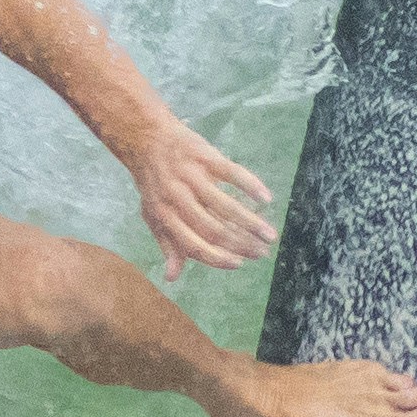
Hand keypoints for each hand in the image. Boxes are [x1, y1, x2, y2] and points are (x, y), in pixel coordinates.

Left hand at [123, 115, 277, 273]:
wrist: (147, 139)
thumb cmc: (154, 184)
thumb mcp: (153, 216)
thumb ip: (167, 244)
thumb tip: (171, 278)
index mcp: (165, 217)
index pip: (194, 245)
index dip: (217, 258)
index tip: (239, 264)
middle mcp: (178, 199)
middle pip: (214, 229)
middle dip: (241, 245)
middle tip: (263, 252)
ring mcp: (192, 177)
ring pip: (226, 205)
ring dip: (251, 223)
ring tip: (269, 235)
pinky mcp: (205, 156)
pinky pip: (232, 172)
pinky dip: (250, 185)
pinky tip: (265, 197)